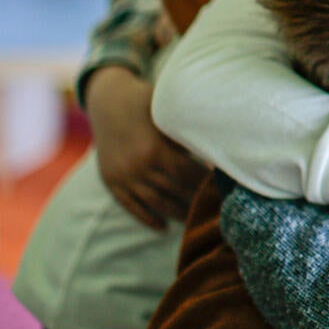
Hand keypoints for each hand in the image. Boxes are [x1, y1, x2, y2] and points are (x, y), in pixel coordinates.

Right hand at [84, 66, 205, 230]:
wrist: (108, 102)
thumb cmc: (147, 103)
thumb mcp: (167, 113)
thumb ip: (186, 131)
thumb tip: (217, 146)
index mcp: (154, 149)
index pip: (187, 174)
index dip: (204, 182)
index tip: (221, 188)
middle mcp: (137, 167)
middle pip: (173, 191)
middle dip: (194, 200)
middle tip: (214, 208)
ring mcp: (123, 177)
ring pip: (154, 202)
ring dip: (175, 213)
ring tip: (193, 220)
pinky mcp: (111, 182)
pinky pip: (131, 205)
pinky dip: (147, 218)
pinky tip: (163, 226)